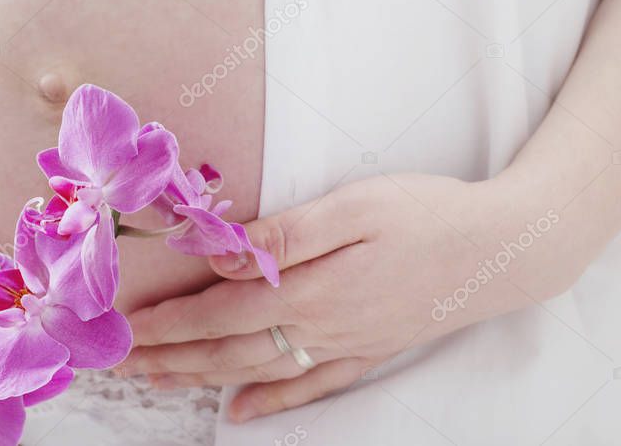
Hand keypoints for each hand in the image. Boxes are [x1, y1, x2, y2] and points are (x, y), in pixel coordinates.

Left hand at [121, 173, 532, 421]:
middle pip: (227, 350)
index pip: (218, 313)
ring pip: (257, 371)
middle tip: (117, 364)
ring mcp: (346, 346)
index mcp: (310, 289)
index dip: (166, 323)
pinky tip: (242, 414)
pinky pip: (309, 387)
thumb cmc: (428, 214)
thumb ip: (285, 234)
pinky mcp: (368, 351)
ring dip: (200, 379)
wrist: (503, 250)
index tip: (120, 330)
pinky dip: (270, 402)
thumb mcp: (355, 207)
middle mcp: (321, 328)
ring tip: (157, 381)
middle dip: (167, 357)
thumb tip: (220, 253)